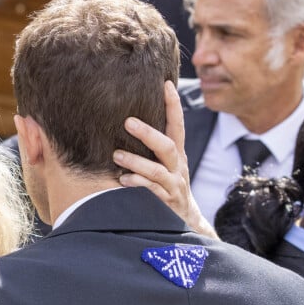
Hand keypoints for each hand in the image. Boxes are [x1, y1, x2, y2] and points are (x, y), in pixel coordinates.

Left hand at [113, 81, 217, 239]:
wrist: (187, 220)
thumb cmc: (169, 189)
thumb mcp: (164, 167)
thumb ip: (151, 151)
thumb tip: (126, 129)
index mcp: (177, 155)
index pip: (178, 125)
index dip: (173, 105)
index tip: (166, 84)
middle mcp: (177, 166)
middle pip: (168, 144)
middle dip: (149, 132)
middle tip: (127, 121)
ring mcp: (174, 184)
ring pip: (157, 169)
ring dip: (136, 161)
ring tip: (116, 155)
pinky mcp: (168, 201)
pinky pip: (152, 190)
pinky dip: (138, 184)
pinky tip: (123, 181)